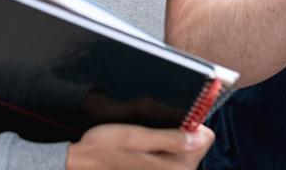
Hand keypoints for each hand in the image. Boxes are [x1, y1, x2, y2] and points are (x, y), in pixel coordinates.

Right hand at [65, 123, 212, 169]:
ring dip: (168, 140)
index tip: (174, 120)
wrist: (80, 164)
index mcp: (176, 169)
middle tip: (152, 131)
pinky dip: (161, 149)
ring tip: (144, 140)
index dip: (192, 124)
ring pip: (183, 149)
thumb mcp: (137, 138)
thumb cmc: (104, 149)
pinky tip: (143, 148)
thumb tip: (201, 136)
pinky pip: (171, 157)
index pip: (205, 138)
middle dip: (179, 133)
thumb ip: (170, 138)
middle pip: (195, 144)